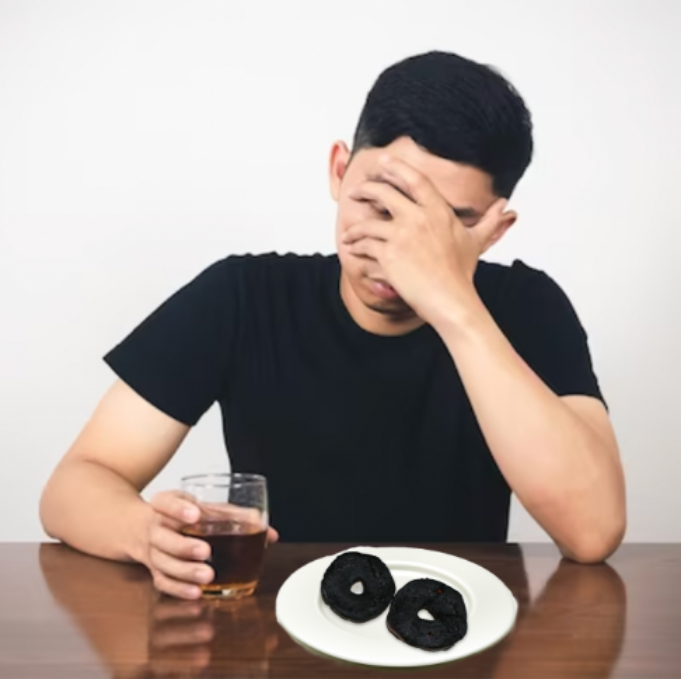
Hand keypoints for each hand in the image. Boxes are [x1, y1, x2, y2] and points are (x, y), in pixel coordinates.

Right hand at [145, 490, 278, 599]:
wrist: (147, 528)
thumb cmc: (186, 516)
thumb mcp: (207, 508)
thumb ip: (237, 517)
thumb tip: (270, 533)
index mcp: (166, 504)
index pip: (165, 502)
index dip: (178, 508)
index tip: (196, 514)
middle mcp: (156, 527)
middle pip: (163, 536)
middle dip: (184, 545)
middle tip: (206, 551)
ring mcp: (153, 550)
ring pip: (163, 562)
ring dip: (185, 571)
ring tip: (208, 576)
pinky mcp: (156, 570)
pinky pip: (163, 582)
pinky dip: (179, 589)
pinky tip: (197, 592)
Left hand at [342, 155, 511, 324]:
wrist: (450, 301)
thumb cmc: (461, 274)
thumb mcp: (476, 242)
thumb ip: (489, 221)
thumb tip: (507, 207)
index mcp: (439, 211)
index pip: (415, 178)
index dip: (396, 167)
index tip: (383, 163)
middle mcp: (419, 218)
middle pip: (385, 192)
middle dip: (366, 188)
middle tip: (356, 192)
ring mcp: (402, 235)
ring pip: (368, 220)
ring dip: (355, 226)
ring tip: (350, 233)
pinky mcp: (388, 254)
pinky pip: (365, 244)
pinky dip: (356, 246)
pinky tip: (353, 248)